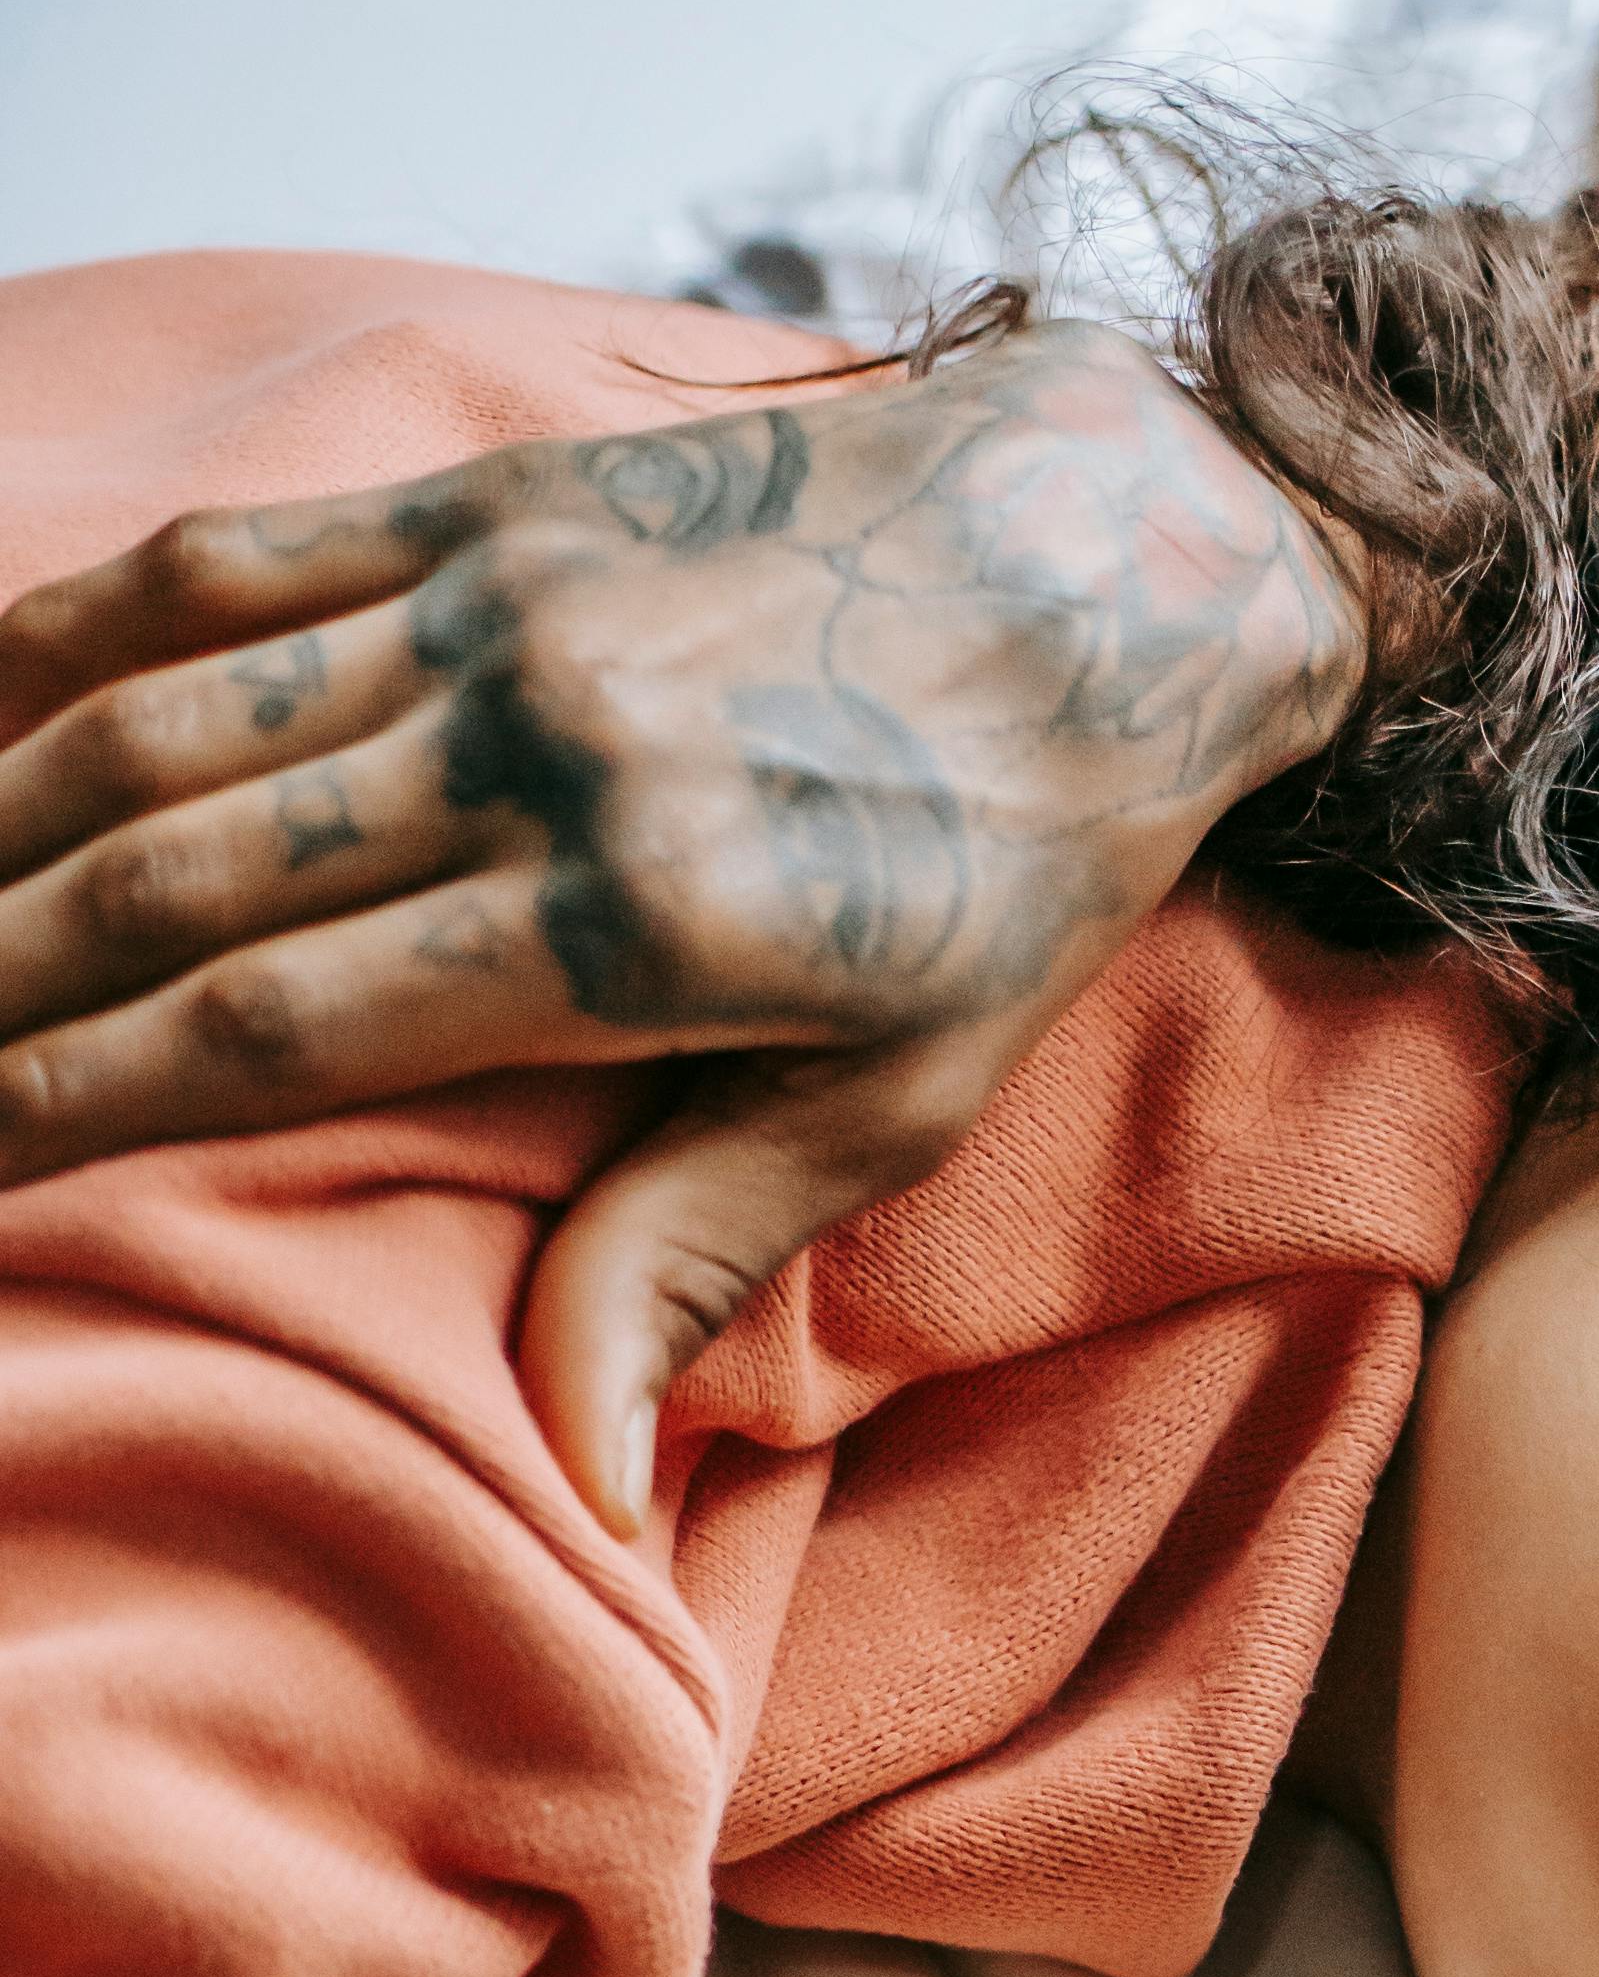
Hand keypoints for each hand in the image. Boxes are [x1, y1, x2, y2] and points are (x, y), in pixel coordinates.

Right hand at [0, 324, 1359, 1525]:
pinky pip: (232, 570)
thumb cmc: (1018, 868)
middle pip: (167, 878)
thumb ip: (697, 1257)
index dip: (73, 1099)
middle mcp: (535, 750)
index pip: (270, 1030)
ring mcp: (496, 607)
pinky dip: (73, 638)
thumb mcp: (902, 1099)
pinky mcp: (487, 502)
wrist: (1115, 557)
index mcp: (632, 926)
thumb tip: (576, 1474)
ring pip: (160, 719)